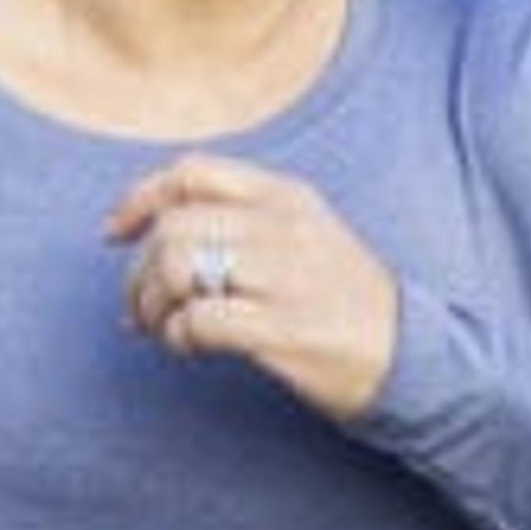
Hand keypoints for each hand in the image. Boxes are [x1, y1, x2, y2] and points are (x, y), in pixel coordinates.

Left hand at [103, 152, 401, 419]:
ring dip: (152, 306)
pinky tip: (192, 348)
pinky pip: (199, 320)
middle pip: (173, 227)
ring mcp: (285, 277)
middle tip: (140, 310)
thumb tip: (146, 241)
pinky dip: (179, 336)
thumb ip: (243, 223)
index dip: (139, 200)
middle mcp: (283, 227)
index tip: (115, 235)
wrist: (415, 356)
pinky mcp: (283, 328)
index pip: (192, 173)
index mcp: (287, 196)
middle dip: (138, 273)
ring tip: (164, 330)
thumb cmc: (347, 302)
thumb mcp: (307, 236)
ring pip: (176, 267)